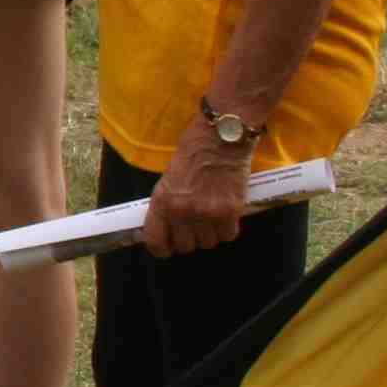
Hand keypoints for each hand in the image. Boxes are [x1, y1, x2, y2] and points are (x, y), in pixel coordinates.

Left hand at [140, 120, 255, 255]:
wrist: (221, 137)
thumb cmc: (193, 152)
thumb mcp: (169, 178)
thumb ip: (168, 203)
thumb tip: (167, 227)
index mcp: (162, 201)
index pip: (155, 241)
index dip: (162, 249)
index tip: (168, 247)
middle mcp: (182, 211)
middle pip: (186, 246)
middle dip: (190, 239)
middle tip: (195, 227)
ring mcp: (207, 212)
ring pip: (208, 243)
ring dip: (210, 234)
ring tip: (212, 217)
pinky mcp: (230, 211)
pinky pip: (228, 235)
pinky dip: (228, 229)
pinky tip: (226, 215)